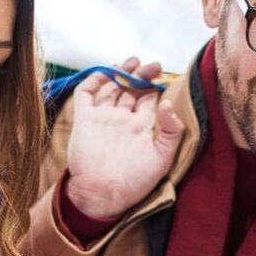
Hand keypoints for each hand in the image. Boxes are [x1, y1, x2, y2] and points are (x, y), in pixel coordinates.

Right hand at [65, 56, 183, 218]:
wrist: (102, 194)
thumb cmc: (135, 182)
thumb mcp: (162, 158)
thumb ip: (171, 131)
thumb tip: (168, 102)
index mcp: (141, 128)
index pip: (149, 99)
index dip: (155, 84)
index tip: (162, 74)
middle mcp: (122, 120)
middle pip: (131, 89)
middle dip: (140, 74)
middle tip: (151, 65)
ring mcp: (103, 118)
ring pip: (111, 87)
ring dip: (120, 72)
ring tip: (132, 61)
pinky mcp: (84, 119)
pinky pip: (86, 94)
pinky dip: (93, 80)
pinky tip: (105, 72)